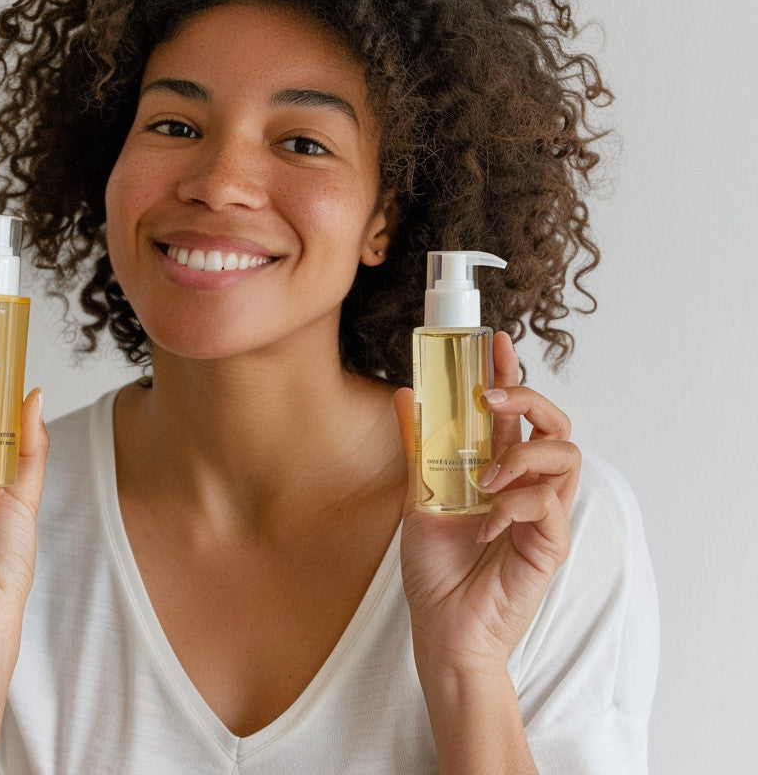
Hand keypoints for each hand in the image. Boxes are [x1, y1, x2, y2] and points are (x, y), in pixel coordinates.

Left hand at [394, 331, 579, 678]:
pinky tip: (486, 524)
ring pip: (565, 455)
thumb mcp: (419, 496)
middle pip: (555, 423)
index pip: (515, 412)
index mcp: (499, 469)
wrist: (442, 628)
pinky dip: (514, 505)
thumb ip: (419, 447)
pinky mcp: (550, 544)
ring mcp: (543, 513)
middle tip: (491, 396)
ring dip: (521, 454)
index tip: (495, 342)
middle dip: (528, 397)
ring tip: (485, 478)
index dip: (511, 373)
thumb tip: (404, 395)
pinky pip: (548, 505)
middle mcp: (527, 485)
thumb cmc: (436, 568)